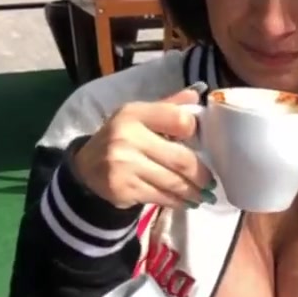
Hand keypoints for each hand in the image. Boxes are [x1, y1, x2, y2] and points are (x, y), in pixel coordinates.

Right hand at [72, 87, 213, 209]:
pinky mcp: (122, 188)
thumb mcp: (140, 116)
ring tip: (204, 195)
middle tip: (211, 182)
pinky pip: (160, 197)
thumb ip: (168, 107)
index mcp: (135, 113)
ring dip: (193, 192)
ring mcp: (123, 164)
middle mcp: (127, 136)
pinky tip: (186, 202)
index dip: (194, 131)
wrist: (86, 166)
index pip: (178, 119)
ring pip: (172, 182)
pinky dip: (177, 201)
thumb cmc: (122, 138)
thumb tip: (197, 94)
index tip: (205, 144)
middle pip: (181, 159)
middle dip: (201, 174)